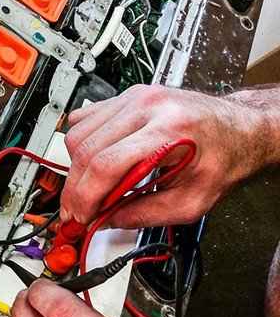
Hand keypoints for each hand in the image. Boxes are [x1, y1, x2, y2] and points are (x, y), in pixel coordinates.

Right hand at [61, 84, 271, 227]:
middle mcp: (148, 106)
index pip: (107, 163)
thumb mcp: (193, 201)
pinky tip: (93, 160)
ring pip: (78, 133)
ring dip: (76, 166)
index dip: (86, 195)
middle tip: (77, 209)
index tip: (80, 215)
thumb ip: (145, 214)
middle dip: (75, 187)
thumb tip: (106, 220)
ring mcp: (135, 97)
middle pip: (86, 149)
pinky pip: (84, 119)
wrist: (240, 129)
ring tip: (90, 187)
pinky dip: (80, 145)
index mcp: (169, 130)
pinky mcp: (127, 96)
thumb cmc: (224, 158)